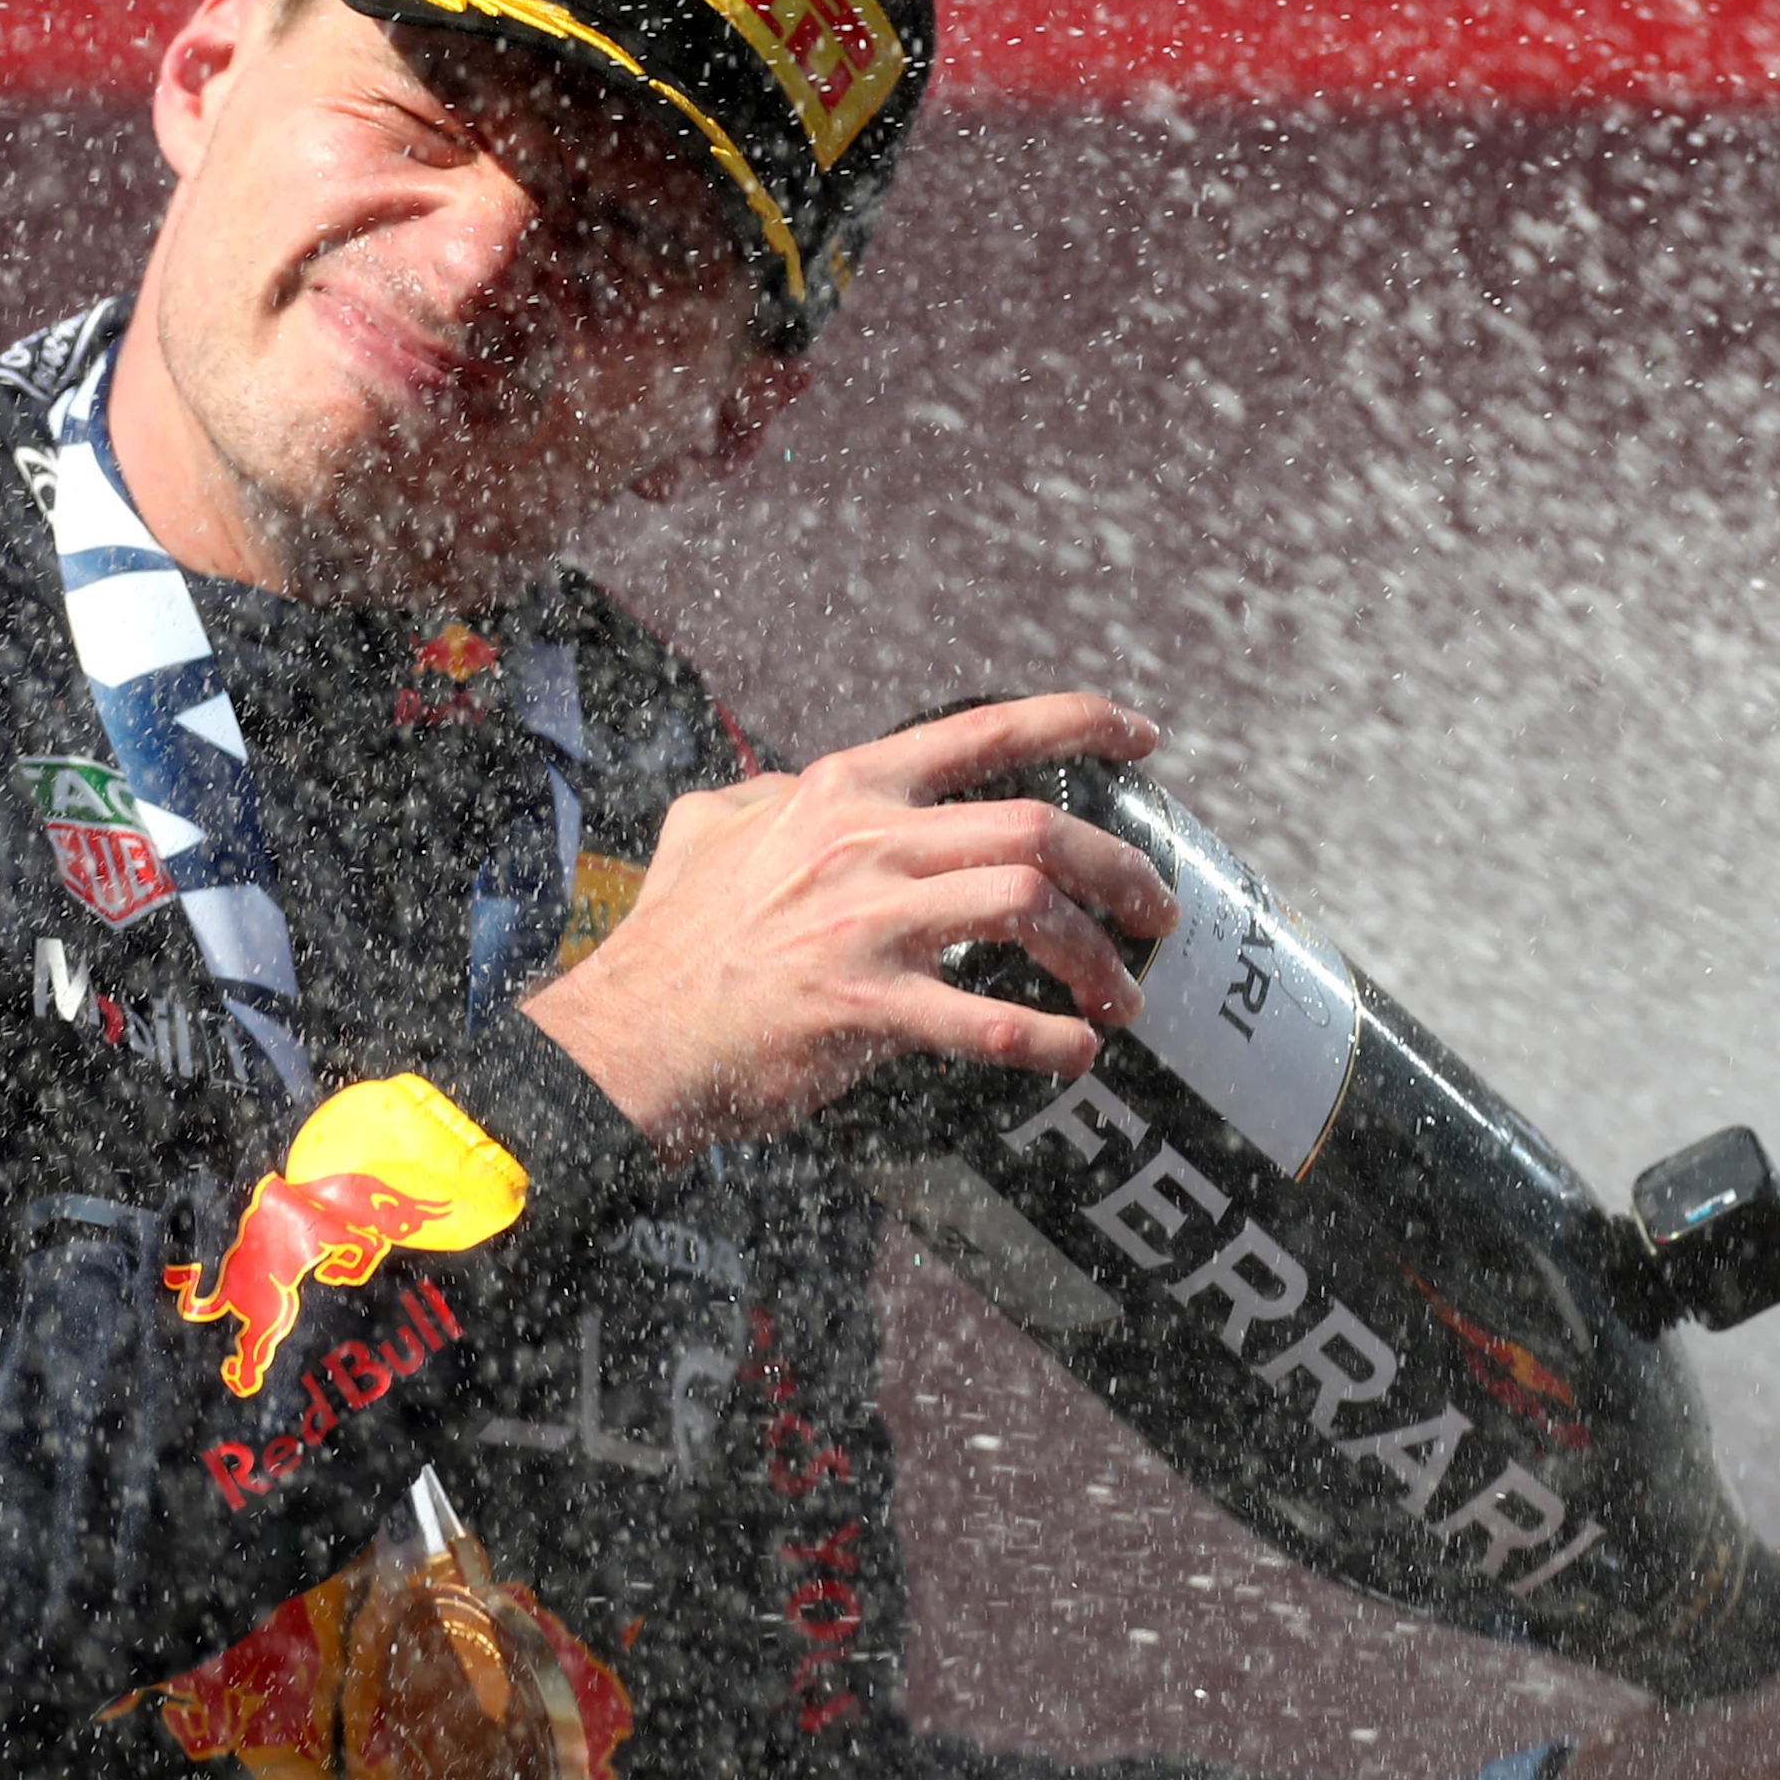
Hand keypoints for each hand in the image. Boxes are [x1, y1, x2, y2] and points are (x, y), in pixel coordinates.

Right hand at [519, 694, 1178, 1164]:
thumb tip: (797, 783)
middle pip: (1035, 831)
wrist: (624, 1040)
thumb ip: (769, 797)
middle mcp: (863, 842)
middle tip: (1155, 911)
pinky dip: (1045, 1040)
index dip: (1079, 722)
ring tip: (1121, 997)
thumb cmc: (668, 943)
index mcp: (843, 791)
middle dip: (1118, 870)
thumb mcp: (706, 830)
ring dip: (1094, 956)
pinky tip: (1074, 1057)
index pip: (984, 732)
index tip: (1144, 735)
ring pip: (1026, 908)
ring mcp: (864, 923)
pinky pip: (983, 1020)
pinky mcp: (861, 1008)